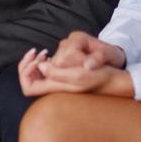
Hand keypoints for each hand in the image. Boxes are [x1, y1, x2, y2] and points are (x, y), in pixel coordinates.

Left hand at [18, 48, 133, 97]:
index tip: (36, 60)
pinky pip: (46, 71)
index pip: (27, 88)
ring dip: (36, 61)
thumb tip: (40, 67)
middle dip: (28, 65)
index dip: (26, 73)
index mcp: (54, 89)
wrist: (114, 80)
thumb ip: (57, 73)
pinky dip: (45, 62)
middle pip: (29, 80)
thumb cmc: (98, 77)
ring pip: (37, 75)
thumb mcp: (79, 75)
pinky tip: (50, 54)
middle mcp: (54, 88)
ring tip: (43, 52)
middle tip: (37, 52)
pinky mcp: (64, 78)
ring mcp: (58, 83)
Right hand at [49, 31, 126, 70]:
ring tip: (83, 74)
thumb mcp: (111, 55)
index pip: (69, 55)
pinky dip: (63, 76)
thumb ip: (100, 57)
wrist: (110, 56)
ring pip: (54, 67)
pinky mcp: (59, 58)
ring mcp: (61, 50)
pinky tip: (76, 77)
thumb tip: (88, 66)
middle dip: (71, 71)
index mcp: (78, 38)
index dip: (78, 66)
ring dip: (67, 75)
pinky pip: (55, 70)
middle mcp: (66, 42)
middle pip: (58, 61)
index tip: (90, 70)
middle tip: (87, 73)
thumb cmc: (111, 56)